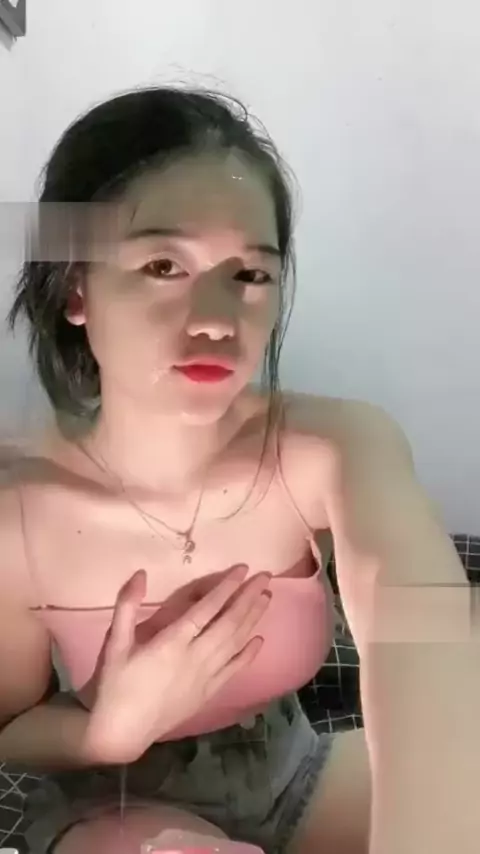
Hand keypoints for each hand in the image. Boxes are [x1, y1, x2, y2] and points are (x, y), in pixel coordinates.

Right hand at [84, 565, 271, 762]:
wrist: (121, 732)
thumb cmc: (115, 685)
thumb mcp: (115, 643)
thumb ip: (126, 607)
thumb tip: (140, 573)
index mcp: (172, 643)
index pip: (206, 609)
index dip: (226, 587)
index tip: (243, 570)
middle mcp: (195, 658)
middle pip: (229, 623)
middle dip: (248, 598)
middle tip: (265, 578)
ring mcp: (205, 677)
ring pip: (235, 643)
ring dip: (252, 619)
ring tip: (267, 598)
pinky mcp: (207, 694)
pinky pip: (233, 670)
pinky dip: (248, 654)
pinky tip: (259, 640)